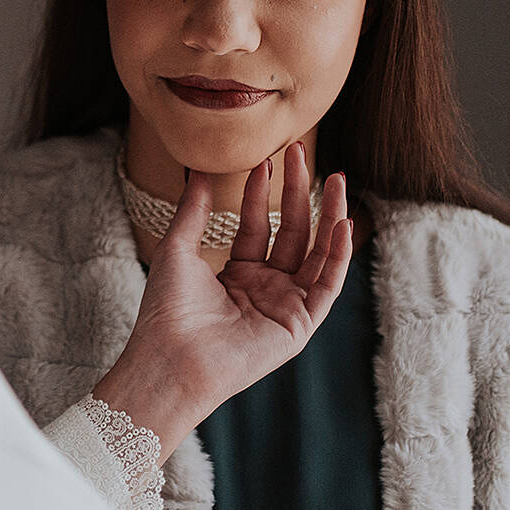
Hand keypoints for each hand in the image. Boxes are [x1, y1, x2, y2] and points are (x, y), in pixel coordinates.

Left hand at [91, 143, 352, 462]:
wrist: (171, 357)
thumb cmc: (166, 310)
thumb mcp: (177, 249)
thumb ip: (193, 210)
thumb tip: (197, 169)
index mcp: (236, 275)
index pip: (256, 225)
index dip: (261, 192)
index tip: (267, 159)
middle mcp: (264, 289)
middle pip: (290, 233)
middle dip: (300, 193)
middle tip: (303, 153)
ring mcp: (284, 306)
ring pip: (316, 254)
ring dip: (330, 216)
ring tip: (336, 178)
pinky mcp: (299, 325)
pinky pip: (327, 286)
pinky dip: (338, 256)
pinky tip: (343, 224)